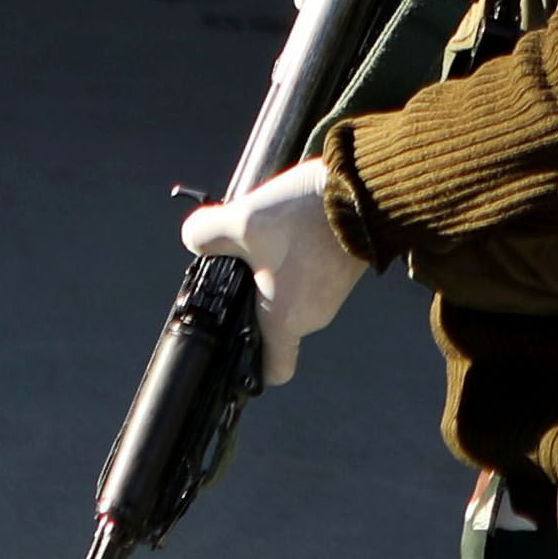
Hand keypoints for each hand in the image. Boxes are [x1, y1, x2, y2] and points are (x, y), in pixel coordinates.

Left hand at [180, 157, 362, 388]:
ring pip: (288, 293)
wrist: (364, 188)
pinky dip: (292, 255)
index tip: (231, 346)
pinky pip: (307, 274)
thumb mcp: (241, 221)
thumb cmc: (306, 218)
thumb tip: (193, 239)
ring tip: (260, 235)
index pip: (271, 370)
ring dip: (271, 270)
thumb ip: (206, 235)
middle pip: (272, 322)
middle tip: (234, 262)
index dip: (248, 367)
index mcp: (285, 319)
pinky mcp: (340, 268)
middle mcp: (312, 314)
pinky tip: (284, 226)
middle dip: (249, 296)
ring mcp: (330, 291)